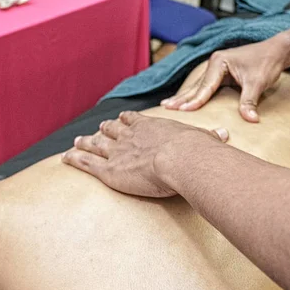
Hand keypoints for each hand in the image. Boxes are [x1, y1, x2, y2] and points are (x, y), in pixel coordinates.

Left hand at [61, 111, 228, 197]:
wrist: (182, 159)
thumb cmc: (196, 150)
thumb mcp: (205, 140)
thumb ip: (211, 137)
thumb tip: (225, 135)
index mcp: (151, 127)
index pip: (134, 121)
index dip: (126, 120)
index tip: (122, 119)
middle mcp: (130, 136)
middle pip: (112, 130)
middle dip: (104, 129)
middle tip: (97, 128)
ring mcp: (117, 151)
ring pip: (96, 144)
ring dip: (85, 142)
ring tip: (77, 141)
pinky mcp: (109, 170)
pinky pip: (87, 163)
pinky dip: (75, 159)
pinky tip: (65, 158)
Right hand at [161, 38, 289, 122]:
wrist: (276, 51)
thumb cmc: (267, 63)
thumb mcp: (258, 83)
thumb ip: (250, 101)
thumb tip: (251, 119)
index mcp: (219, 62)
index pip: (205, 86)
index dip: (195, 101)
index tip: (183, 111)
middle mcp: (214, 63)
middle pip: (196, 85)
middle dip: (181, 98)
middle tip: (165, 108)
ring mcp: (216, 68)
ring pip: (197, 86)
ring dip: (184, 96)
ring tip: (167, 105)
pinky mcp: (221, 74)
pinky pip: (204, 86)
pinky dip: (194, 94)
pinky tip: (184, 101)